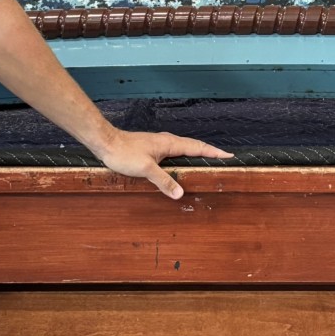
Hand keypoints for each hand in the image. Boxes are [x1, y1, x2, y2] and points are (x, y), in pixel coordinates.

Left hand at [92, 129, 231, 199]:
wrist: (105, 142)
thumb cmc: (124, 153)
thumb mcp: (146, 169)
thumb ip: (163, 181)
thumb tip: (180, 194)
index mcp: (169, 144)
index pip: (197, 147)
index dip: (213, 151)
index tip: (229, 155)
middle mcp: (166, 141)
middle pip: (193, 145)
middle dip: (208, 151)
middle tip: (222, 157)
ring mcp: (158, 143)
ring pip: (183, 147)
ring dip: (196, 152)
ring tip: (205, 159)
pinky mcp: (151, 147)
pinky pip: (173, 151)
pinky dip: (183, 155)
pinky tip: (179, 162)